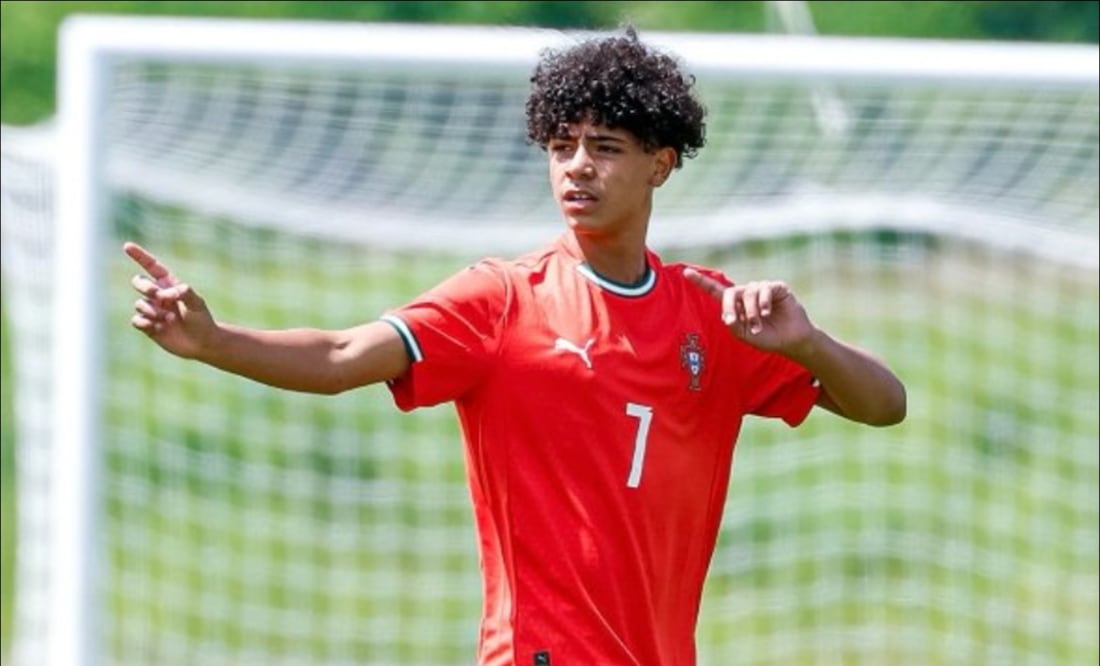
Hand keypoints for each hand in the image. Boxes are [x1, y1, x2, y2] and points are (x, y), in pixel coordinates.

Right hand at [125, 242, 216, 358]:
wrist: (202, 342)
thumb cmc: (202, 320)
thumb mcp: (197, 303)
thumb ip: (184, 293)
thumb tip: (166, 293)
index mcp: (169, 285)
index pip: (152, 267)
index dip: (140, 256)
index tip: (127, 246)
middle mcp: (158, 296)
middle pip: (139, 282)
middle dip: (145, 286)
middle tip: (160, 298)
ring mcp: (152, 310)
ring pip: (139, 304)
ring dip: (154, 311)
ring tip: (170, 319)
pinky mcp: (147, 326)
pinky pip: (136, 320)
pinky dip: (146, 323)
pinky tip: (159, 328)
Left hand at [683, 267, 813, 353]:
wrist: (791, 340)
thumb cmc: (767, 337)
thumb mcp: (745, 335)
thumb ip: (734, 326)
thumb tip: (727, 316)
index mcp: (736, 304)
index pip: (716, 290)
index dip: (701, 281)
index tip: (686, 272)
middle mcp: (747, 293)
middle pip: (730, 292)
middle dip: (729, 307)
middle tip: (732, 321)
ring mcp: (762, 289)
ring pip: (748, 294)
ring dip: (751, 312)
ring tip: (758, 326)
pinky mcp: (776, 287)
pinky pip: (764, 289)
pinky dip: (763, 303)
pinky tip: (766, 313)